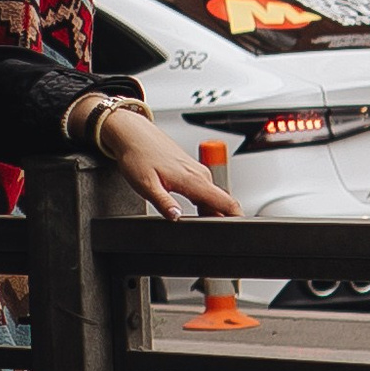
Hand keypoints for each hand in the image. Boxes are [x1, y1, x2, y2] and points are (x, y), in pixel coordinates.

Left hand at [82, 101, 244, 221]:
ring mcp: (197, 171)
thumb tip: (177, 218)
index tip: (237, 231)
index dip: (236, 218)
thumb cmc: (138, 155)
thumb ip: (164, 203)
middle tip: (205, 235)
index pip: (227, 202)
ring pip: (212, 198)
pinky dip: (202, 203)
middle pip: (221, 204)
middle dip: (219, 221)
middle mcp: (200, 174)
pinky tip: (188, 208)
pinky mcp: (191, 170)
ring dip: (209, 212)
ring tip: (194, 224)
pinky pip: (204, 191)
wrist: (132, 135)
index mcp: (193, 179)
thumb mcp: (146, 185)